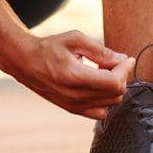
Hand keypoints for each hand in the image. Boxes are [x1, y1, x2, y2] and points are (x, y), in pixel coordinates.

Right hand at [13, 30, 135, 118]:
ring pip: (111, 104)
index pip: (114, 82)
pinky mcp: (72, 109)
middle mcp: (74, 96)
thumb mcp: (75, 40)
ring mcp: (73, 106)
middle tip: (113, 62)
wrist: (25, 62)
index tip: (126, 59)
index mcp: (74, 77)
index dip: (125, 69)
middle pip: (115, 94)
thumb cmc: (48, 48)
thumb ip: (100, 51)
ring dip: (114, 88)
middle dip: (121, 76)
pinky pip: (100, 112)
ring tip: (104, 72)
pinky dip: (106, 100)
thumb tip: (121, 59)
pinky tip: (98, 85)